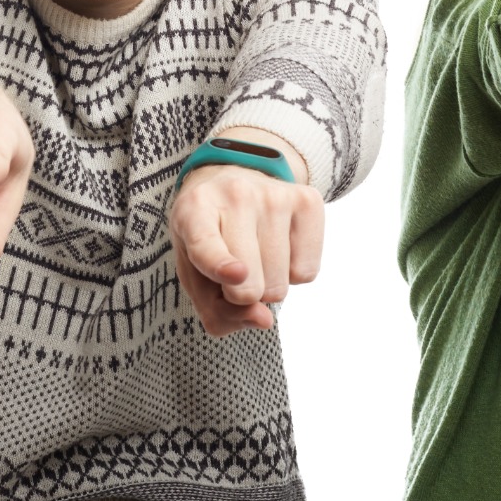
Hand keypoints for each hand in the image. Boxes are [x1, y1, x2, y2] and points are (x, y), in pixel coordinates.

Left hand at [170, 133, 321, 336]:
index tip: (237, 273)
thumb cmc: (210, 241)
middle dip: (244, 294)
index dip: (219, 263)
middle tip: (237, 268)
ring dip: (269, 282)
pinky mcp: (307, 200)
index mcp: (192, 211)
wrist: (233, 180)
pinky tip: (281, 246)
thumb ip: (218, 311)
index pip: (206, 245)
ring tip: (258, 252)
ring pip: (281, 282)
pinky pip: (306, 272)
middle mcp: (235, 195)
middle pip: (251, 283)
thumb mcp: (196, 276)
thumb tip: (266, 320)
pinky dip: (293, 273)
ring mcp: (274, 194)